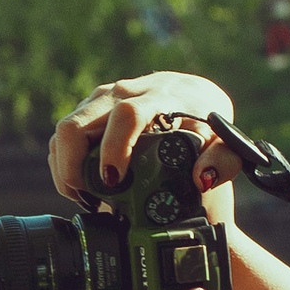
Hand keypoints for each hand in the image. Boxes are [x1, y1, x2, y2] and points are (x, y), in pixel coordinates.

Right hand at [49, 73, 243, 227]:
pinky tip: (83, 186)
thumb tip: (201, 178)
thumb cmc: (209, 123)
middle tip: (87, 197)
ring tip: (85, 197)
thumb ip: (223, 162)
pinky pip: (64, 135)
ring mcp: (103, 98)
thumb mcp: (224, 142)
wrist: (195, 96)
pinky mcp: (91, 107)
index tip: (112, 180)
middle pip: (78, 123)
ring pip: (65, 130)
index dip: (114, 147)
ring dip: (65, 168)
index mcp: (161, 97)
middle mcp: (125, 92)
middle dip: (72, 166)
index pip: (128, 114)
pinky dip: (65, 163)